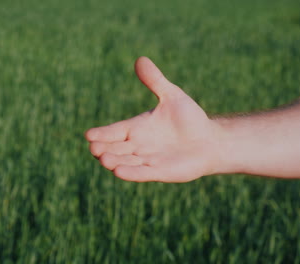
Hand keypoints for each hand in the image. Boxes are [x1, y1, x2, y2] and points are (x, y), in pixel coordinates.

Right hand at [85, 57, 223, 181]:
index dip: (102, 133)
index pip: (114, 132)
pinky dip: (131, 173)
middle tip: (94, 148)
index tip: (89, 135)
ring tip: (105, 159)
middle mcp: (138, 146)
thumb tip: (140, 59)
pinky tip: (119, 172)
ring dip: (115, 162)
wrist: (210, 141)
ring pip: (126, 162)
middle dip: (104, 149)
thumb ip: (155, 80)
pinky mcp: (160, 172)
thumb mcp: (172, 96)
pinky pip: (142, 173)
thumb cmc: (190, 118)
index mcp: (136, 128)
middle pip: (115, 149)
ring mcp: (148, 160)